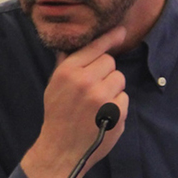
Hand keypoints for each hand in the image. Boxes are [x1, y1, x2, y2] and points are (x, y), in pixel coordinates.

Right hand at [21, 26, 128, 177]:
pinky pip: (124, 97)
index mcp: (68, 71)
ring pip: (119, 78)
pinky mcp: (116, 113)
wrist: (62, 147)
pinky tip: (104, 113)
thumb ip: (64, 63)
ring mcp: (102, 98)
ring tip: (98, 101)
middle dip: (105, 71)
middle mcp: (85, 81)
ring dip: (112, 87)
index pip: (94, 48)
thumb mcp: (54, 85)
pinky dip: (117, 104)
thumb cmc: (57, 113)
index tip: (121, 30)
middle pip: (110, 62)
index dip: (109, 38)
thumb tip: (72, 43)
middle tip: (94, 85)